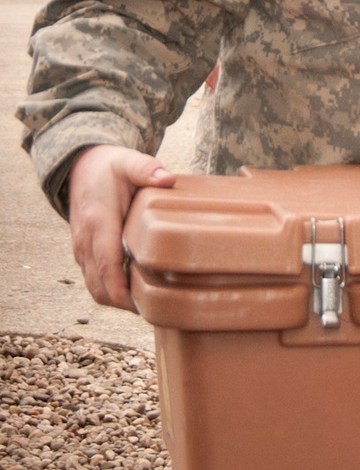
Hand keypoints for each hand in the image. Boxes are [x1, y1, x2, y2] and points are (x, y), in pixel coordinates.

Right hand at [68, 146, 175, 309]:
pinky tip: (136, 291)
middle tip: (158, 308)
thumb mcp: (128, 161)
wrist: (81, 166)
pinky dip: (112, 291)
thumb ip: (147, 169)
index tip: (144, 305)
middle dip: (125, 303)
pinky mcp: (83, 253)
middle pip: (100, 286)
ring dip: (118, 300)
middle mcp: (85, 240)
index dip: (122, 290)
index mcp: (98, 221)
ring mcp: (81, 249)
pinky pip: (94, 281)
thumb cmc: (109, 167)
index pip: (107, 265)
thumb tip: (167, 178)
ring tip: (150, 304)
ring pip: (95, 288)